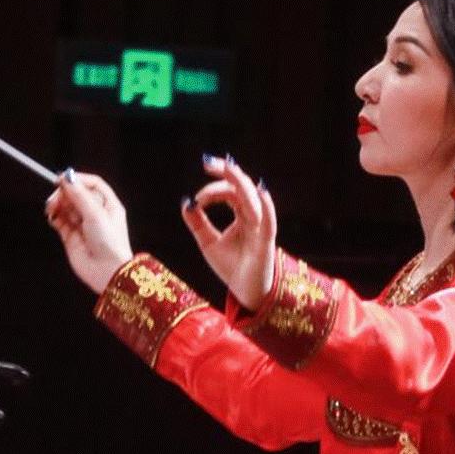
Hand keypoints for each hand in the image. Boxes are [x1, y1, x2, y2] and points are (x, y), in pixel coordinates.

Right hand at [45, 171, 132, 294]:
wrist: (107, 272)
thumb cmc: (110, 243)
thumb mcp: (96, 214)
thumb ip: (79, 195)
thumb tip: (67, 178)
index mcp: (108, 205)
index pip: (92, 184)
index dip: (78, 179)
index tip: (63, 179)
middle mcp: (96, 214)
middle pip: (76, 194)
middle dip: (64, 193)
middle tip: (56, 197)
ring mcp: (83, 225)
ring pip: (66, 207)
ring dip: (58, 205)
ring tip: (52, 208)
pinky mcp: (71, 237)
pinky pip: (60, 221)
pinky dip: (54, 217)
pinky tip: (52, 217)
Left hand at [182, 155, 276, 311]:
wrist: (245, 291)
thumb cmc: (232, 266)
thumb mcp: (208, 243)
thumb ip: (198, 223)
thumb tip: (185, 203)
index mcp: (242, 214)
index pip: (230, 192)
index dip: (213, 190)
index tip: (197, 199)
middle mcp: (253, 216)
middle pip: (242, 187)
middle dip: (227, 172)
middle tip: (208, 162)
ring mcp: (261, 227)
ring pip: (253, 198)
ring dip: (239, 183)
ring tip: (227, 168)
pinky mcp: (266, 241)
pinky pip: (268, 221)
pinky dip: (266, 206)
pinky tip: (259, 190)